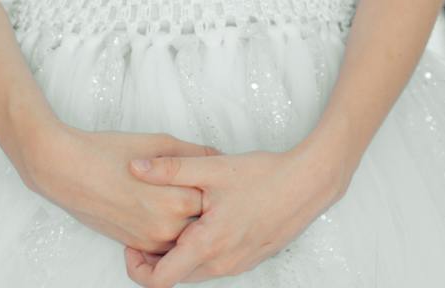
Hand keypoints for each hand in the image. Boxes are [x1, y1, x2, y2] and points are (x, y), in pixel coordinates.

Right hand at [23, 124, 220, 253]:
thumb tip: (221, 157)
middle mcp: (167, 227)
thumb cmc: (110, 151)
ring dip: (189, 219)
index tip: (217, 175)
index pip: (216, 198)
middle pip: (203, 219)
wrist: (66, 170)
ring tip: (177, 193)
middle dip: (206, 203)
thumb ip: (196, 154)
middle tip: (201, 184)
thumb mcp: (161, 143)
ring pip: (186, 235)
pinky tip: (162, 207)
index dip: (217, 184)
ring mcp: (150, 240)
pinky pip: (166, 244)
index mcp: (178, 200)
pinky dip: (171, 231)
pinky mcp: (135, 244)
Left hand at [122, 145, 351, 284]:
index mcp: (207, 245)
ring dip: (181, 253)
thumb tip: (135, 168)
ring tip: (182, 218)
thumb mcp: (213, 168)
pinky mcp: (250, 260)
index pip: (157, 281)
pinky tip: (209, 219)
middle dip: (157, 257)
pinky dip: (203, 250)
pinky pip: (215, 265)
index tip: (134, 243)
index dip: (136, 266)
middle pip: (174, 277)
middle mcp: (221, 264)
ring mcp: (238, 265)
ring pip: (195, 271)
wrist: (310, 182)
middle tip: (153, 225)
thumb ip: (170, 169)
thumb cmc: (266, 176)